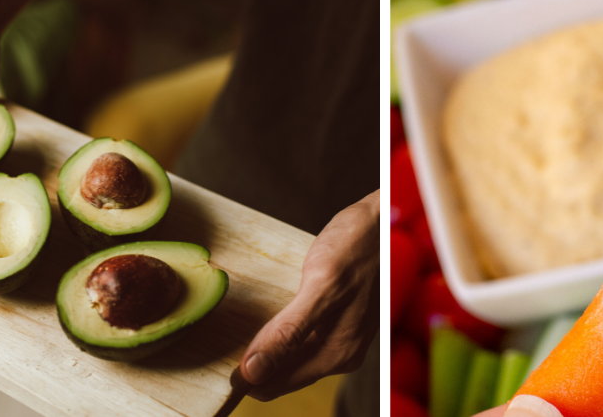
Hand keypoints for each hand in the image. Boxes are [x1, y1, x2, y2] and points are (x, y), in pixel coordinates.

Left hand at [238, 190, 379, 399]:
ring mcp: (341, 337)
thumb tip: (253, 372)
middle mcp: (341, 353)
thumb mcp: (321, 286)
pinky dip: (279, 332)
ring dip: (265, 347)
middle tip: (220, 341)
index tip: (216, 360)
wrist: (386, 218)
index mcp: (336, 353)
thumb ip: (289, 332)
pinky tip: (267, 316)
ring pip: (289, 356)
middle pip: (281, 373)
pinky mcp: (338, 319)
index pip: (274, 384)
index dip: (243, 376)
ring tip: (237, 329)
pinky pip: (299, 338)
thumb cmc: (358, 245)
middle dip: (252, 363)